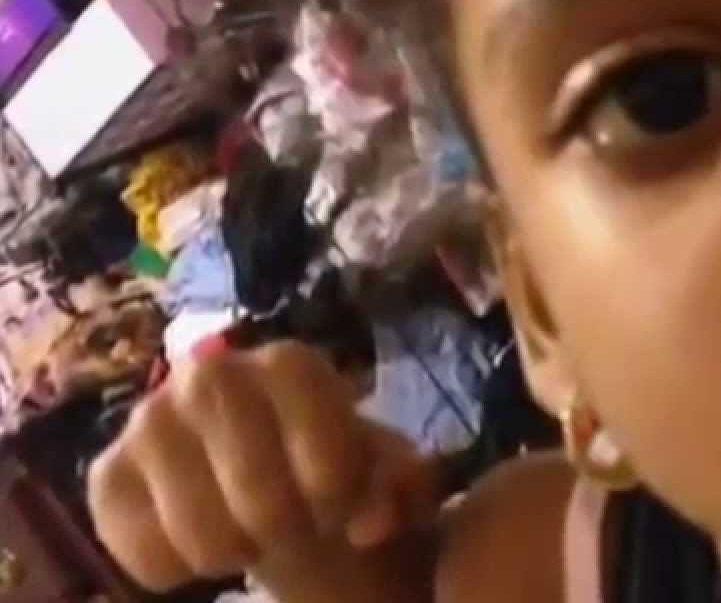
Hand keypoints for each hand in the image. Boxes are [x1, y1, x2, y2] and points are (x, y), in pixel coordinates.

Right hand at [88, 340, 441, 592]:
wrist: (280, 495)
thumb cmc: (341, 475)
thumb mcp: (391, 476)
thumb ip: (401, 487)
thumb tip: (369, 524)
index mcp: (290, 364)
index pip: (319, 440)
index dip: (334, 488)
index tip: (339, 503)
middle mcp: (210, 373)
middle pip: (256, 490)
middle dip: (285, 528)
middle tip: (293, 529)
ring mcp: (150, 419)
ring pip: (198, 529)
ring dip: (235, 553)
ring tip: (250, 536)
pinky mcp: (107, 473)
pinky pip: (140, 549)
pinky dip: (178, 569)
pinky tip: (201, 545)